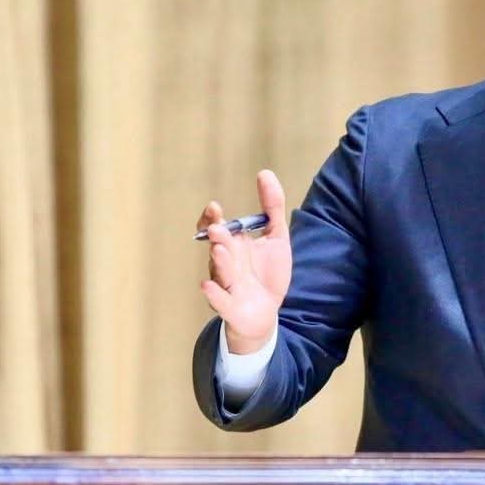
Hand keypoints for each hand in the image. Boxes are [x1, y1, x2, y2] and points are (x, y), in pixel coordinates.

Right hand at [197, 170, 291, 353]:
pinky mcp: (230, 307)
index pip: (216, 228)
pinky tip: (208, 286)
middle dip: (217, 237)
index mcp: (233, 245)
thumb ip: (272, 206)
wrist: (266, 312)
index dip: (211, 218)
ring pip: (219, 273)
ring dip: (219, 262)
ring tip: (219, 249)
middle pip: (218, 248)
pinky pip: (220, 301)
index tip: (214, 206)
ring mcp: (226, 285)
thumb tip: (265, 173)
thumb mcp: (276, 237)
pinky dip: (213, 294)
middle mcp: (226, 263)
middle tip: (217, 227)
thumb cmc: (266, 273)